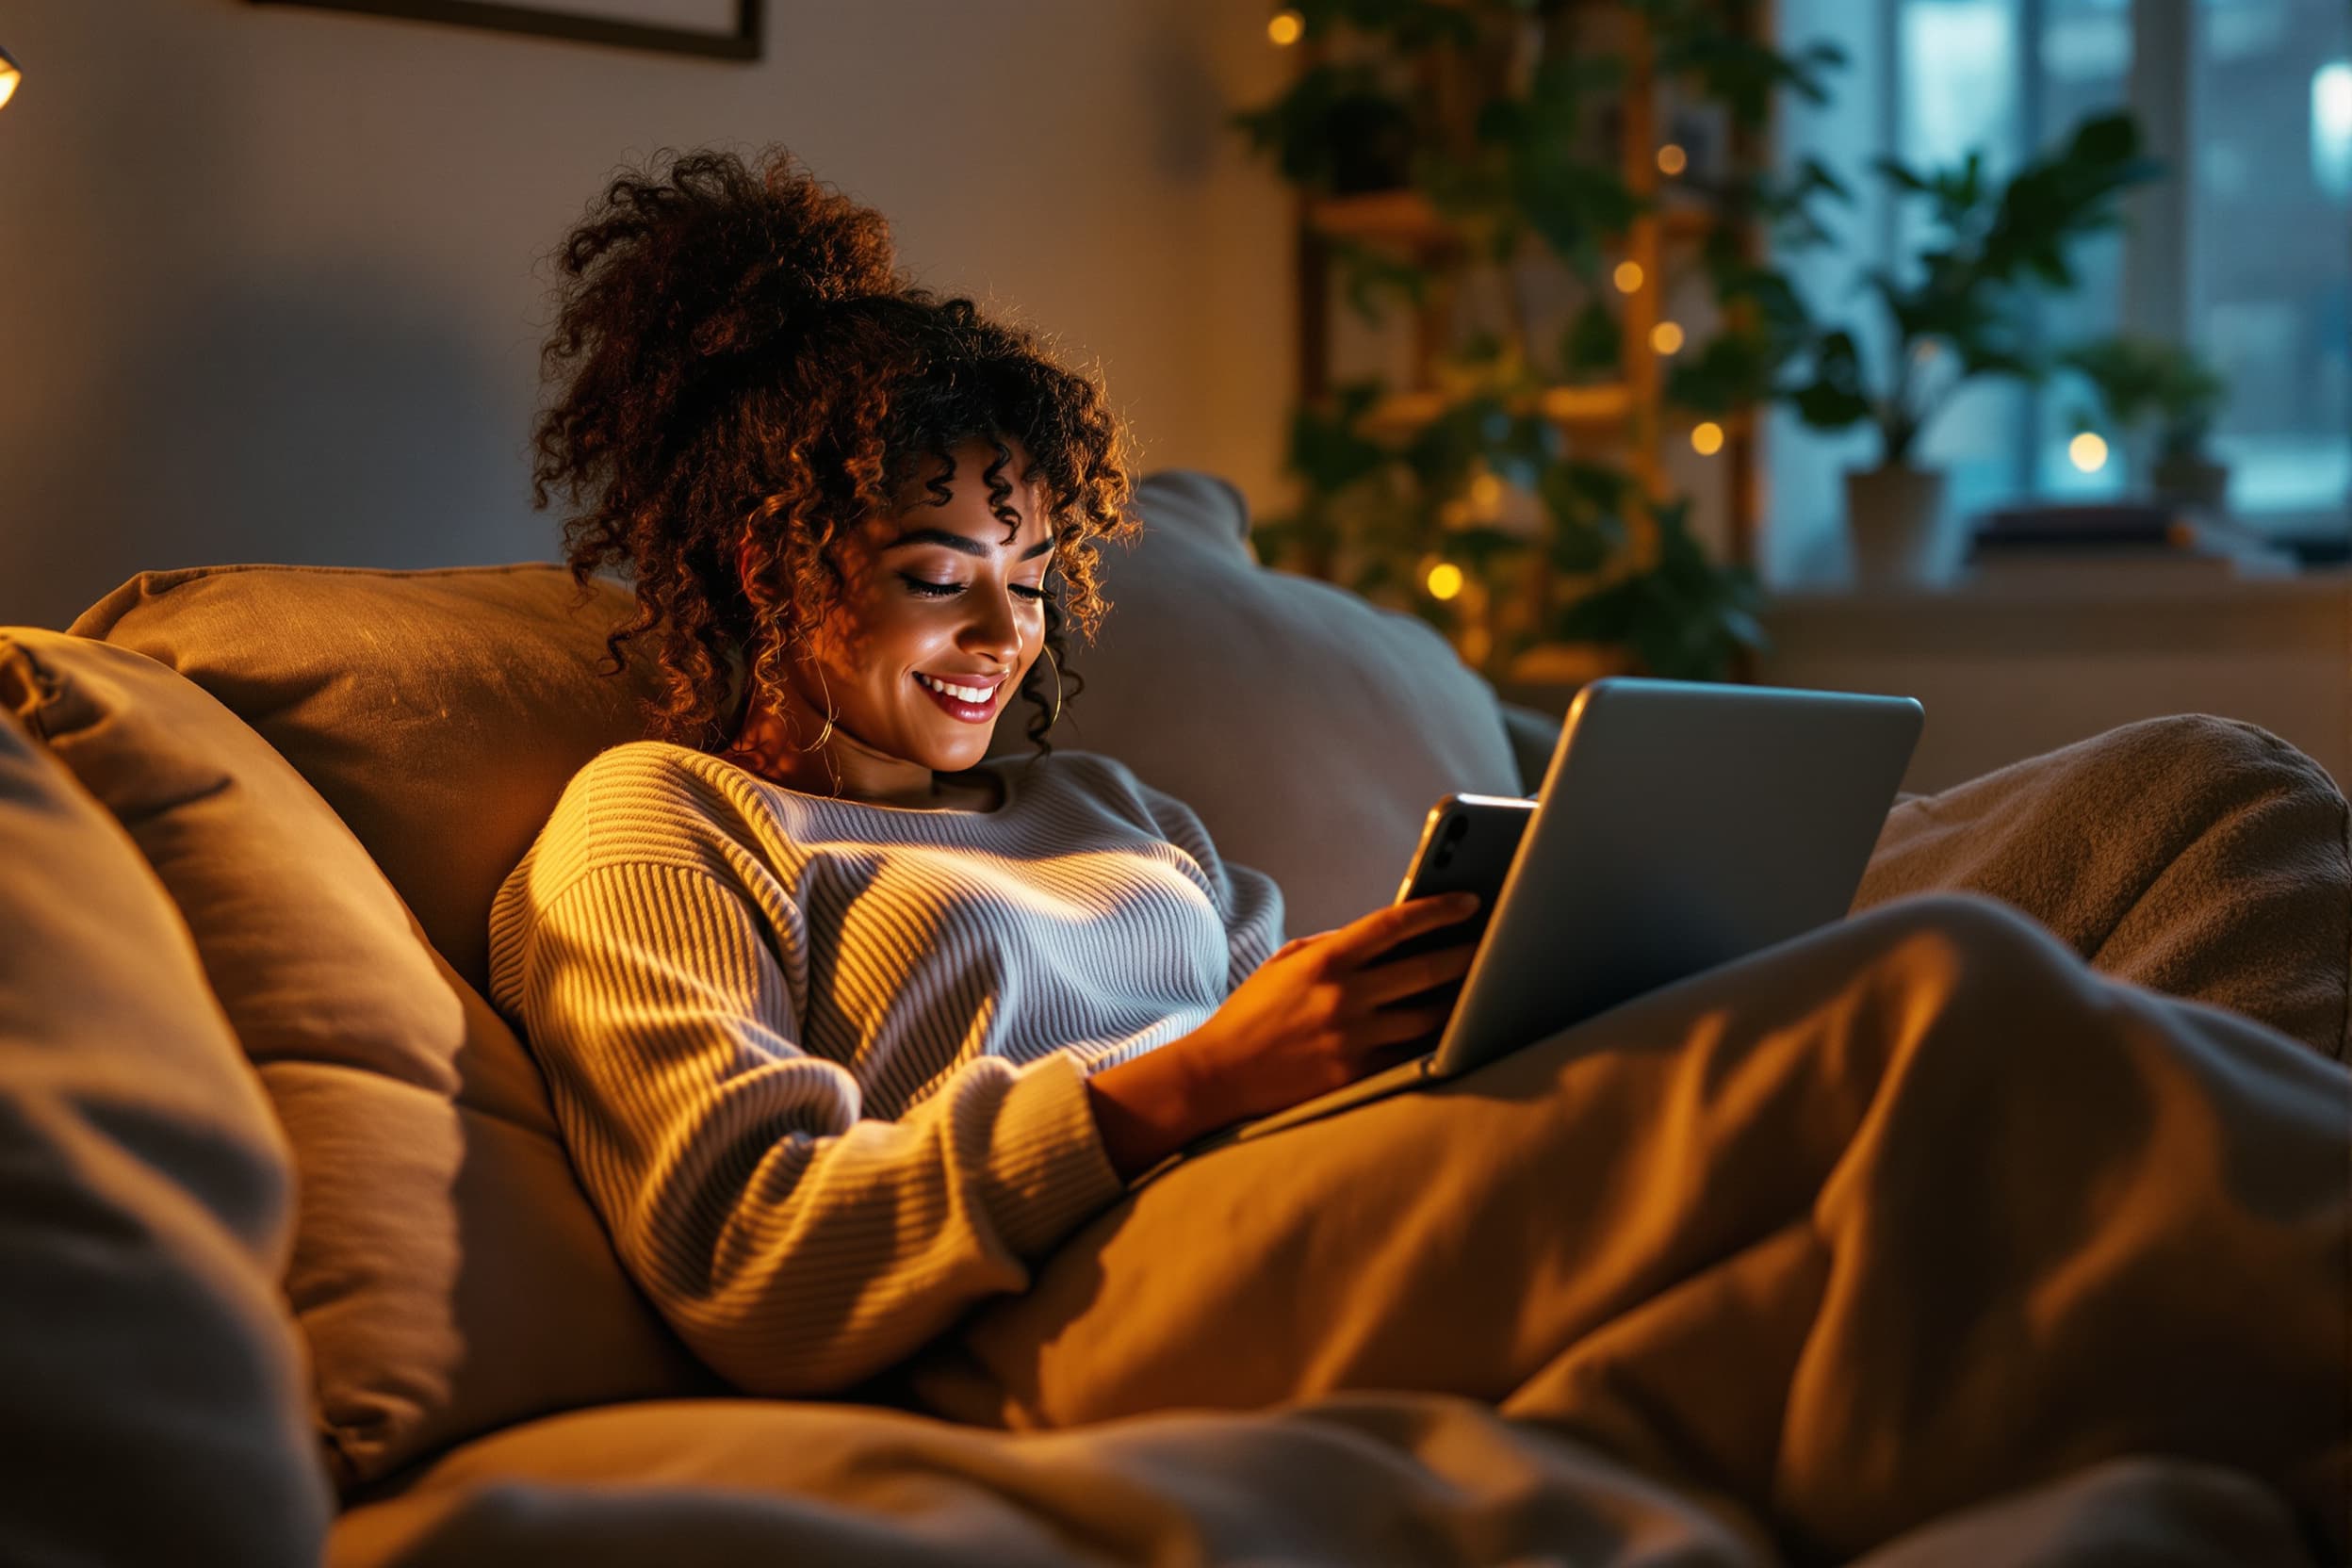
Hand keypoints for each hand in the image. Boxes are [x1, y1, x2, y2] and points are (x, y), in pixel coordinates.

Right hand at [1085, 892, 1482, 1179]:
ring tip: (1484, 989)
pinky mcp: (1356, 1076)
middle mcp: (1343, 998)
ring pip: (1427, 1017)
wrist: (1218, 1075)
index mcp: (1324, 961)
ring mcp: (1352, 1039)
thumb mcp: (1284, 965)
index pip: (1394, 924)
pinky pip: (1408, 1054)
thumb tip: (1383, 939)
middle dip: (1466, 955)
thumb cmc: (1253, 1014)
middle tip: (1495, 945)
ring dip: (1459, 1001)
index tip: (1469, 902)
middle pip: (1425, 971)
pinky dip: (1433, 1041)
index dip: (1437, 910)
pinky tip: (1455, 1030)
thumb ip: (1332, 947)